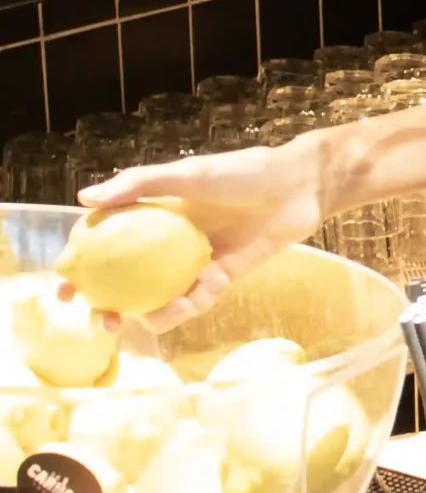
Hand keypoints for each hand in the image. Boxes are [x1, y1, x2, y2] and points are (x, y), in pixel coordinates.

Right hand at [78, 138, 326, 329]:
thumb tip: (84, 198)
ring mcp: (191, 264)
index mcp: (151, 216)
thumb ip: (140, 184)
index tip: (62, 285)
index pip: (104, 244)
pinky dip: (190, 304)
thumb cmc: (241, 171)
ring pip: (157, 300)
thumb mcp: (188, 174)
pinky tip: (196, 295)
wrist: (296, 188)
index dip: (79, 266)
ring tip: (153, 313)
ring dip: (149, 315)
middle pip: (124, 283)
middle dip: (105, 308)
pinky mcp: (220, 279)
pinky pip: (195, 301)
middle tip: (100, 320)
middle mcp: (165, 244)